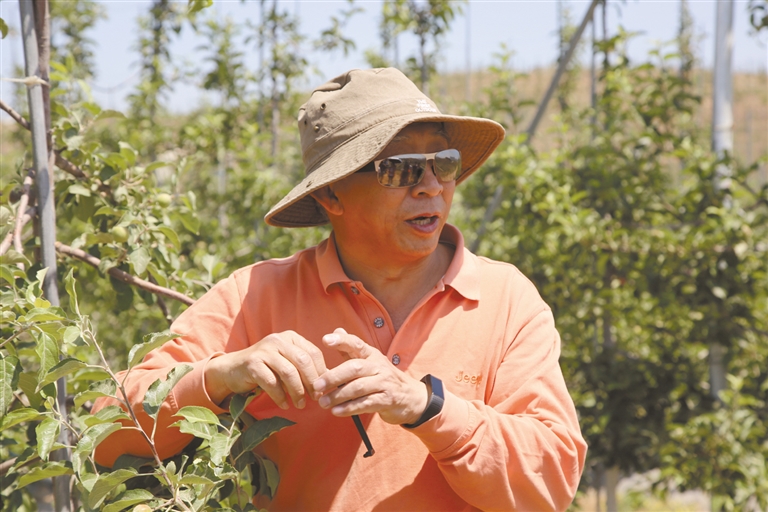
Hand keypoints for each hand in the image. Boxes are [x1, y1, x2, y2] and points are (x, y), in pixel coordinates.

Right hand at [205, 330, 327, 409]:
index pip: (313, 353)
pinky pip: (271, 382)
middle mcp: (278, 340)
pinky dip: (280, 396)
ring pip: (289, 372)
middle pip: (303, 361)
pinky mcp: (252, 363)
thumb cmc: (266, 368)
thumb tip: (328, 380)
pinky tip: (284, 404)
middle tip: (315, 398)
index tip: (324, 389)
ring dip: (297, 391)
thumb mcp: (286, 362)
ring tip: (300, 404)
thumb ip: (304, 367)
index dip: (321, 372)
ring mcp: (264, 350)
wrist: (232, 369)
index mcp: (290, 337)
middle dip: (312, 382)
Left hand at [312, 328, 427, 424]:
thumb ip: (351, 349)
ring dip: (338, 396)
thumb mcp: (369, 361)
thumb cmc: (382, 378)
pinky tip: (337, 411)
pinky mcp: (387, 400)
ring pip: (358, 387)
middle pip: (355, 368)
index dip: (342, 340)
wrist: (411, 397)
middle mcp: (379, 367)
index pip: (357, 343)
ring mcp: (384, 383)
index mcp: (372, 355)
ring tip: (323, 402)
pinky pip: (366, 404)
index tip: (326, 339)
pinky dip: (349, 408)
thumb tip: (337, 330)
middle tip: (317, 385)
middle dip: (334, 376)